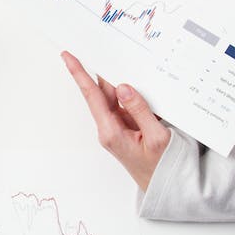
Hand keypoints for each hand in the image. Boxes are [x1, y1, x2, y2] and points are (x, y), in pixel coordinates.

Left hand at [61, 51, 169, 189]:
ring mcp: (117, 128)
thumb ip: (140, 110)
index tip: (68, 56)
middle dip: (98, 70)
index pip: (92, 96)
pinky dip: (129, 92)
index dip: (79, 74)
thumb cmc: (162, 167)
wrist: (166, 188)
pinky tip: (136, 81)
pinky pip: (125, 105)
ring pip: (114, 97)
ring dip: (117, 80)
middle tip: (95, 46)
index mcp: (111, 132)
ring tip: (118, 59)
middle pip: (102, 93)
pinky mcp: (126, 128)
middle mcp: (109, 129)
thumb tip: (122, 87)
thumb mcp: (157, 136)